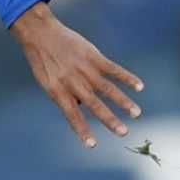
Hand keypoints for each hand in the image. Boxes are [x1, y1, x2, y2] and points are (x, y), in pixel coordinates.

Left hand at [10, 1, 143, 148]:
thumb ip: (63, 95)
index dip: (82, 130)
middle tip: (124, 133)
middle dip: (109, 120)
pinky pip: (113, 69)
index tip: (93, 145)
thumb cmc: (42, 60)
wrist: (40, 33)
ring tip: (136, 114)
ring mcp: (84, 69)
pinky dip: (127, 78)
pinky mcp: (93, 56)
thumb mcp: (46, 81)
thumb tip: (82, 106)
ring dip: (123, 102)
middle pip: (94, 104)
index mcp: (57, 91)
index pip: (72, 115)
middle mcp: (72, 82)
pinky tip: (139, 87)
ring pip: (107, 88)